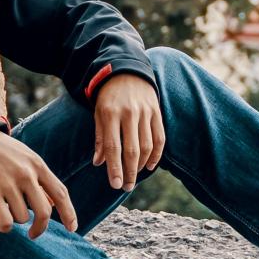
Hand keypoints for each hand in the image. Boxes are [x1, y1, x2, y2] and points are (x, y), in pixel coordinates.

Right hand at [0, 130, 77, 237]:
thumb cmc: (4, 154)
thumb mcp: (26, 159)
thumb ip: (41, 181)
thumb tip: (55, 205)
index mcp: (37, 165)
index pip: (60, 193)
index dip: (69, 213)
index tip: (72, 228)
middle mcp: (25, 175)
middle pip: (44, 212)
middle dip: (40, 227)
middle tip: (34, 233)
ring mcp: (8, 184)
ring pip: (22, 218)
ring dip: (16, 219)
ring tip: (7, 208)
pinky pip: (6, 222)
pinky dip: (4, 227)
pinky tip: (0, 220)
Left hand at [91, 73, 165, 192]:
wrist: (126, 71)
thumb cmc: (108, 96)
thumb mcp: (98, 113)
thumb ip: (100, 138)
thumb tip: (99, 163)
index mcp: (110, 114)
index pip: (113, 147)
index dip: (115, 168)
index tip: (116, 185)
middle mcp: (129, 113)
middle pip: (132, 150)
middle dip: (130, 172)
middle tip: (127, 187)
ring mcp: (145, 112)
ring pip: (147, 145)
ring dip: (142, 165)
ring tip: (135, 176)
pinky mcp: (157, 112)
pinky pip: (160, 137)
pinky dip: (156, 154)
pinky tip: (150, 165)